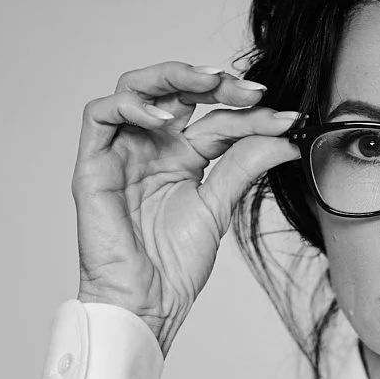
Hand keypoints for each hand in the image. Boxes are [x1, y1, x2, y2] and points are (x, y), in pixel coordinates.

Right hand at [71, 58, 302, 355]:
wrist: (146, 302)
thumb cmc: (174, 266)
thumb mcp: (219, 206)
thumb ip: (245, 166)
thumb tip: (286, 137)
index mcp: (181, 157)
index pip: (214, 117)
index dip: (249, 112)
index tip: (286, 118)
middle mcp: (150, 146)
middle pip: (173, 88)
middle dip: (212, 80)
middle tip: (249, 89)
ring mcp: (120, 151)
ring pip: (134, 87)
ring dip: (172, 76)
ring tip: (209, 85)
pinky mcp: (93, 163)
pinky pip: (100, 113)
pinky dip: (131, 105)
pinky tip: (166, 118)